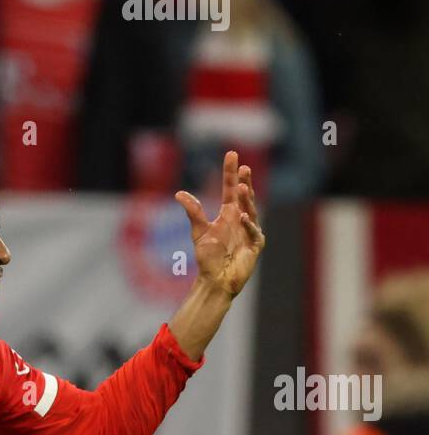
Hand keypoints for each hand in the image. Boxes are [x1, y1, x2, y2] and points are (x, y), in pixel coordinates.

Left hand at [175, 151, 264, 297]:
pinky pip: (253, 232)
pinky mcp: (255, 245)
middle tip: (243, 168)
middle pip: (244, 196)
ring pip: (251, 211)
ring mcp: (250, 231)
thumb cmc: (208, 257)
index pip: (230, 188)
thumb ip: (193, 212)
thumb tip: (179, 194)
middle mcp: (241, 219)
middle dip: (244, 181)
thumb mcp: (199, 232)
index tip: (232, 154)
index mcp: (228, 214)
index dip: (231, 172)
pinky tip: (242, 218)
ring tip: (242, 187)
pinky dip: (248, 225)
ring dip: (247, 200)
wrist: (215, 280)